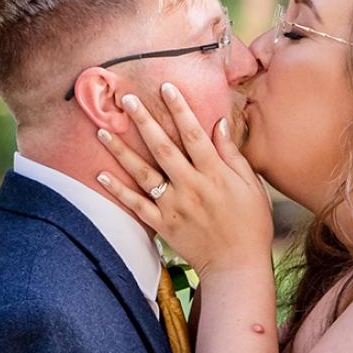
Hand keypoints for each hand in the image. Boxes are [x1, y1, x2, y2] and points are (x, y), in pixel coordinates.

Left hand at [96, 83, 273, 275]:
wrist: (237, 266)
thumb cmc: (251, 224)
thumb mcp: (250, 185)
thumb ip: (231, 154)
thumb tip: (219, 123)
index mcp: (215, 174)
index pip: (194, 134)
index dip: (180, 109)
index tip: (166, 86)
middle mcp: (191, 187)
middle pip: (163, 148)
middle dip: (144, 121)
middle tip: (127, 99)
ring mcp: (174, 206)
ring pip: (143, 174)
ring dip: (122, 152)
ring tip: (103, 132)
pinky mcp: (163, 225)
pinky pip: (136, 205)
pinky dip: (117, 191)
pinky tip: (100, 175)